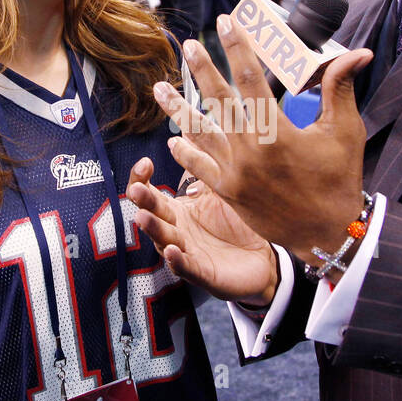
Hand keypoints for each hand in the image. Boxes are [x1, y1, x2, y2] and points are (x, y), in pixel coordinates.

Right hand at [127, 157, 276, 304]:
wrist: (263, 258)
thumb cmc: (237, 223)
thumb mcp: (221, 189)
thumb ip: (205, 162)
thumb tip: (191, 126)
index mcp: (177, 210)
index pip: (150, 193)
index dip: (142, 179)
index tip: (145, 162)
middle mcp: (176, 231)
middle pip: (152, 214)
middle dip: (143, 202)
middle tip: (137, 189)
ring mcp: (186, 253)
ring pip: (163, 240)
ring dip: (153, 229)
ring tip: (143, 217)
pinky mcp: (201, 274)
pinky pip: (185, 268)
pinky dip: (176, 260)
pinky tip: (171, 251)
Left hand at [151, 16, 373, 269]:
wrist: (329, 234)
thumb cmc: (341, 180)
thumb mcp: (345, 131)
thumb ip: (340, 88)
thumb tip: (358, 52)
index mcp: (278, 132)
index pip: (251, 79)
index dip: (237, 48)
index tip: (225, 23)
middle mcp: (251, 151)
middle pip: (219, 101)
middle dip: (202, 70)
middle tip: (188, 46)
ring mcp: (236, 173)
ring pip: (199, 133)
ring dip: (177, 109)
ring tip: (159, 88)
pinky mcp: (229, 192)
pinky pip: (199, 167)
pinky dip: (185, 152)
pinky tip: (173, 138)